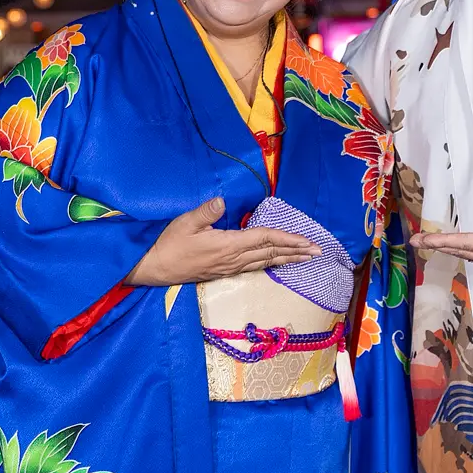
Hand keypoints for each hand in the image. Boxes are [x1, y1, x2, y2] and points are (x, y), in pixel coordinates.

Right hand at [126, 197, 321, 286]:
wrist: (153, 270)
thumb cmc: (169, 244)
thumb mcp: (185, 223)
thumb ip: (206, 211)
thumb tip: (222, 201)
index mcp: (228, 245)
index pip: (265, 239)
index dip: (287, 238)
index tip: (307, 240)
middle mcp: (234, 259)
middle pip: (271, 253)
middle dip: (296, 252)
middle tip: (318, 252)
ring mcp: (230, 267)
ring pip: (265, 262)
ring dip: (287, 259)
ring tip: (305, 258)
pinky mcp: (224, 271)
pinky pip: (254, 266)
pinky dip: (271, 263)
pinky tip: (277, 263)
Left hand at [409, 216, 472, 287]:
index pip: (467, 243)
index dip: (444, 241)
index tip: (424, 240)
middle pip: (461, 250)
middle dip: (437, 245)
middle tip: (414, 241)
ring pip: (467, 254)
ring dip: (447, 248)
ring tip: (429, 243)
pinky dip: (462, 250)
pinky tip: (457, 248)